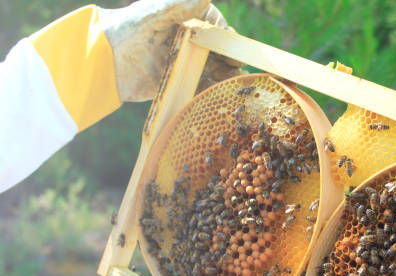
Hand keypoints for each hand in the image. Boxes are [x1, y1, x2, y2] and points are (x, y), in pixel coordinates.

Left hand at [99, 0, 242, 101]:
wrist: (102, 62)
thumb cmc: (126, 31)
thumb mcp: (154, 15)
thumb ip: (179, 6)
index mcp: (183, 18)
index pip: (214, 26)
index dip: (227, 37)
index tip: (237, 48)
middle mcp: (185, 39)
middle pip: (216, 48)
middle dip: (230, 58)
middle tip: (241, 69)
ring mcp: (182, 60)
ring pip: (211, 67)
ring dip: (225, 75)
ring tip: (238, 84)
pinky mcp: (176, 80)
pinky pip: (199, 85)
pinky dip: (211, 89)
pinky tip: (221, 95)